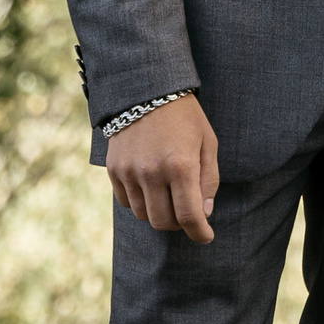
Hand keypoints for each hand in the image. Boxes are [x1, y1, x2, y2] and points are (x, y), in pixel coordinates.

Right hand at [106, 94, 220, 243]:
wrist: (145, 88)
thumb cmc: (184, 116)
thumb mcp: (207, 142)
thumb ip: (209, 180)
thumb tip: (204, 213)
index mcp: (180, 165)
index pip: (189, 216)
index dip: (200, 233)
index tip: (206, 236)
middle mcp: (152, 172)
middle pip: (164, 222)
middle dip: (180, 223)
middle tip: (188, 211)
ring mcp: (129, 171)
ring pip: (144, 215)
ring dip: (159, 212)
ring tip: (169, 194)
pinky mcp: (114, 169)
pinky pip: (127, 202)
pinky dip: (140, 202)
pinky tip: (150, 186)